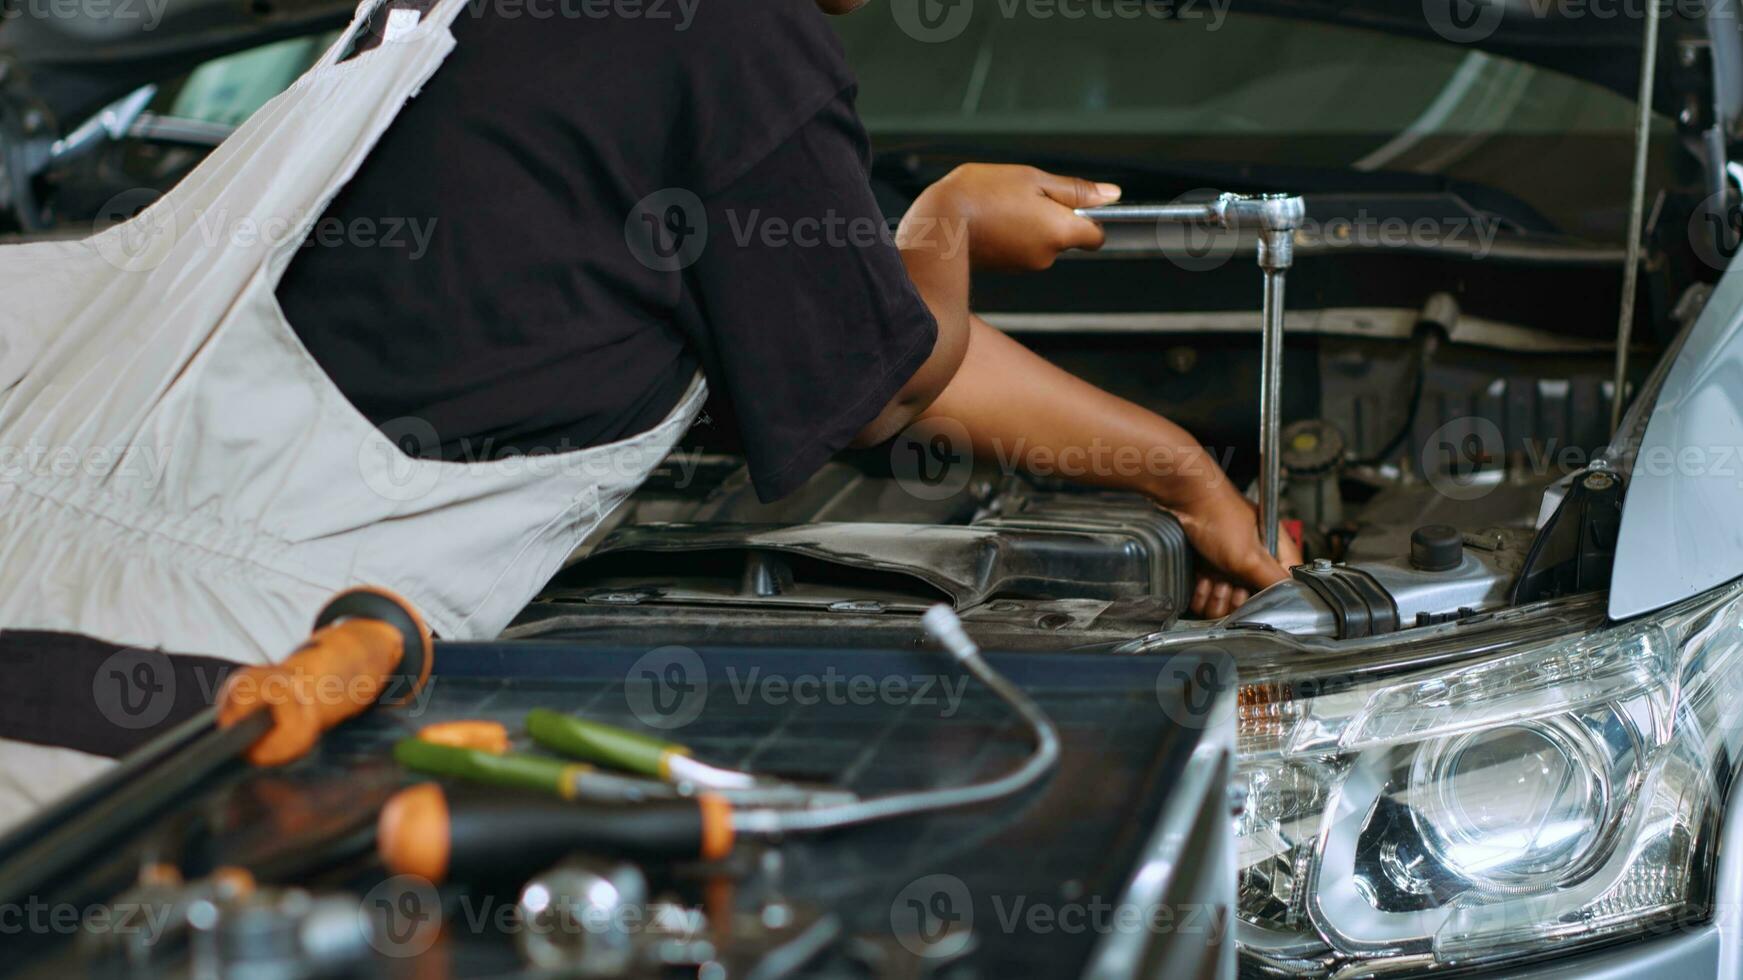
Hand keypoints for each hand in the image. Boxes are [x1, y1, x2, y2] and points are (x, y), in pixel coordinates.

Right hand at [901, 164, 1121, 271]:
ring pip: (1041, 240)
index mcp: (1061, 233)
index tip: (1071, 201)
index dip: (1089, 217)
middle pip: (1065, 235)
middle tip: (1024, 193)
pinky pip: (1019, 247)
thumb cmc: (983, 195)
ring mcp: (1024, 266)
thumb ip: (1075, 191)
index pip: (1096, 235)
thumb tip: (1111, 195)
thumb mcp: (1033, 179)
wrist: (938, 223)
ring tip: (1001, 204)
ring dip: (1029, 222)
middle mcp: (1047, 257)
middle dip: (1053, 215)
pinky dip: (1011, 232)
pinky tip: (991, 218)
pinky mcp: (1005, 268)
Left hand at [1171, 486, 1301, 618]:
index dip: (1267, 598)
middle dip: (1236, 599)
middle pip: (1252, 601)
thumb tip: (1295, 598)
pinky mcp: (1210, 568)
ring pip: (1227, 603)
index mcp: (1275, 554)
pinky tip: (1200, 580)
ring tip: (1212, 579)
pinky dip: (1201, 593)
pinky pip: (1208, 597)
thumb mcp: (1250, 556)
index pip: (1283, 589)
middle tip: (1227, 584)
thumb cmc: (1219, 515)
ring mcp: (1231, 566)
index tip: (1252, 595)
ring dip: (1216, 597)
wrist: (1184, 500)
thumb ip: (1274, 580)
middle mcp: (1255, 561)